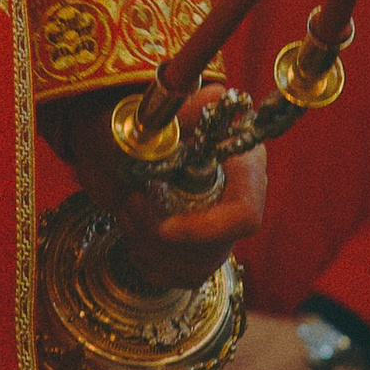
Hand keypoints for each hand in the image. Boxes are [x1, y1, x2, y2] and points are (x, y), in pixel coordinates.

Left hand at [46, 91, 267, 267]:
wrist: (166, 147)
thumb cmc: (177, 128)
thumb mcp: (180, 116)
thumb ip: (191, 110)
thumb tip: (214, 92)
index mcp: (246, 174)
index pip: (243, 218)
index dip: (205, 230)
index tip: (164, 227)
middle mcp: (240, 210)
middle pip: (212, 250)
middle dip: (162, 237)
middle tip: (127, 204)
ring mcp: (222, 238)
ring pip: (191, 268)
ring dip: (148, 247)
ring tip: (124, 212)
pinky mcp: (201, 256)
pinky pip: (176, 276)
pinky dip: (147, 261)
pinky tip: (131, 232)